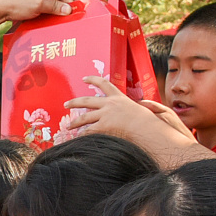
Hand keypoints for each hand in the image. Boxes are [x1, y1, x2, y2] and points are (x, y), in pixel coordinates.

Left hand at [0, 0, 79, 22]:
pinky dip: (58, 3)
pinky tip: (58, 11)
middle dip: (71, 0)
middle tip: (74, 14)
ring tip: (66, 13)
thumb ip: (55, 6)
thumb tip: (69, 10)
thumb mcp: (37, 6)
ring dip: (65, 2)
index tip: (74, 14)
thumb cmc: (16, 4)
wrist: (0, 7)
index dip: (71, 2)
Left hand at [67, 77, 194, 140]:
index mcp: (118, 97)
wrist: (147, 128)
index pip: (103, 83)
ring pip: (85, 117)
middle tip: (66, 104)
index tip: (84, 78)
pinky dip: (83, 134)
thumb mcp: (146, 108)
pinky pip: (90, 130)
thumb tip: (142, 105)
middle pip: (86, 100)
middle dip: (74, 102)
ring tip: (68, 126)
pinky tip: (77, 137)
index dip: (92, 79)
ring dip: (75, 122)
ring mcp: (105, 114)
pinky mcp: (104, 126)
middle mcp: (109, 103)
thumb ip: (141, 105)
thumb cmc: (149, 121)